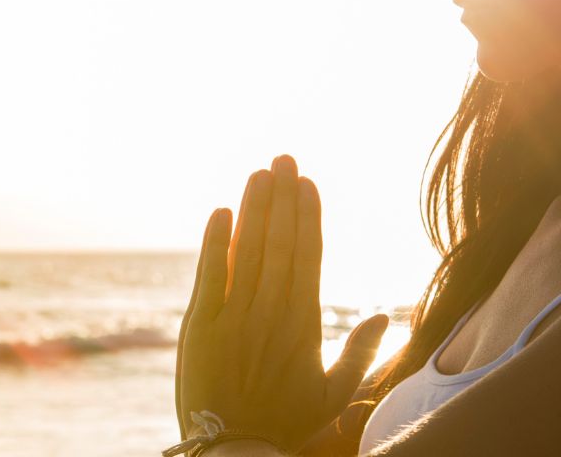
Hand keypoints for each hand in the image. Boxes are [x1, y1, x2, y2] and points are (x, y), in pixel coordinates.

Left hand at [175, 155, 388, 450]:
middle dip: (282, 197)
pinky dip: (215, 242)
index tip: (307, 183)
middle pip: (279, 243)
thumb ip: (360, 353)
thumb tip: (383, 317)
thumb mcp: (334, 394)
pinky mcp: (201, 325)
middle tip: (283, 159)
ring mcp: (235, 316)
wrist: (235, 449)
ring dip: (254, 209)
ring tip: (260, 174)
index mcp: (304, 323)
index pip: (309, 255)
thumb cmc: (286, 422)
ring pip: (248, 250)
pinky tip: (222, 212)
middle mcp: (272, 312)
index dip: (307, 216)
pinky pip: (210, 275)